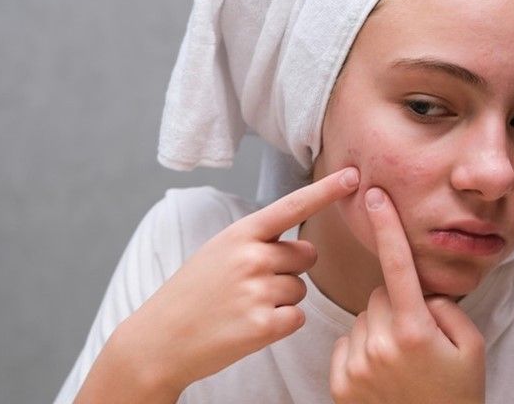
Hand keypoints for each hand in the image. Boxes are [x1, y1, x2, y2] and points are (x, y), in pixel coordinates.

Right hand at [77, 167, 359, 402]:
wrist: (160, 338)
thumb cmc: (191, 292)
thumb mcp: (217, 252)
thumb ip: (260, 243)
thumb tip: (308, 249)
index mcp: (239, 234)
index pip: (291, 206)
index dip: (325, 191)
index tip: (352, 175)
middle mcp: (251, 257)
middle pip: (306, 255)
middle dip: (291, 268)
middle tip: (254, 284)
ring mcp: (257, 291)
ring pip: (301, 289)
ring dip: (282, 299)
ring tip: (245, 306)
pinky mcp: (264, 325)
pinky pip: (297, 317)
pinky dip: (281, 323)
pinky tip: (250, 325)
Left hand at [329, 188, 484, 403]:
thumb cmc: (455, 393)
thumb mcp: (471, 348)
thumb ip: (445, 308)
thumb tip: (418, 292)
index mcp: (415, 330)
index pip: (398, 266)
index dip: (388, 227)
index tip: (375, 197)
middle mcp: (380, 343)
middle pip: (379, 296)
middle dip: (396, 306)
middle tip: (414, 337)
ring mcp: (357, 364)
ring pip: (361, 319)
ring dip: (377, 329)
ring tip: (398, 360)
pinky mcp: (340, 382)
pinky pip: (345, 343)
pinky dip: (359, 350)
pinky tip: (379, 372)